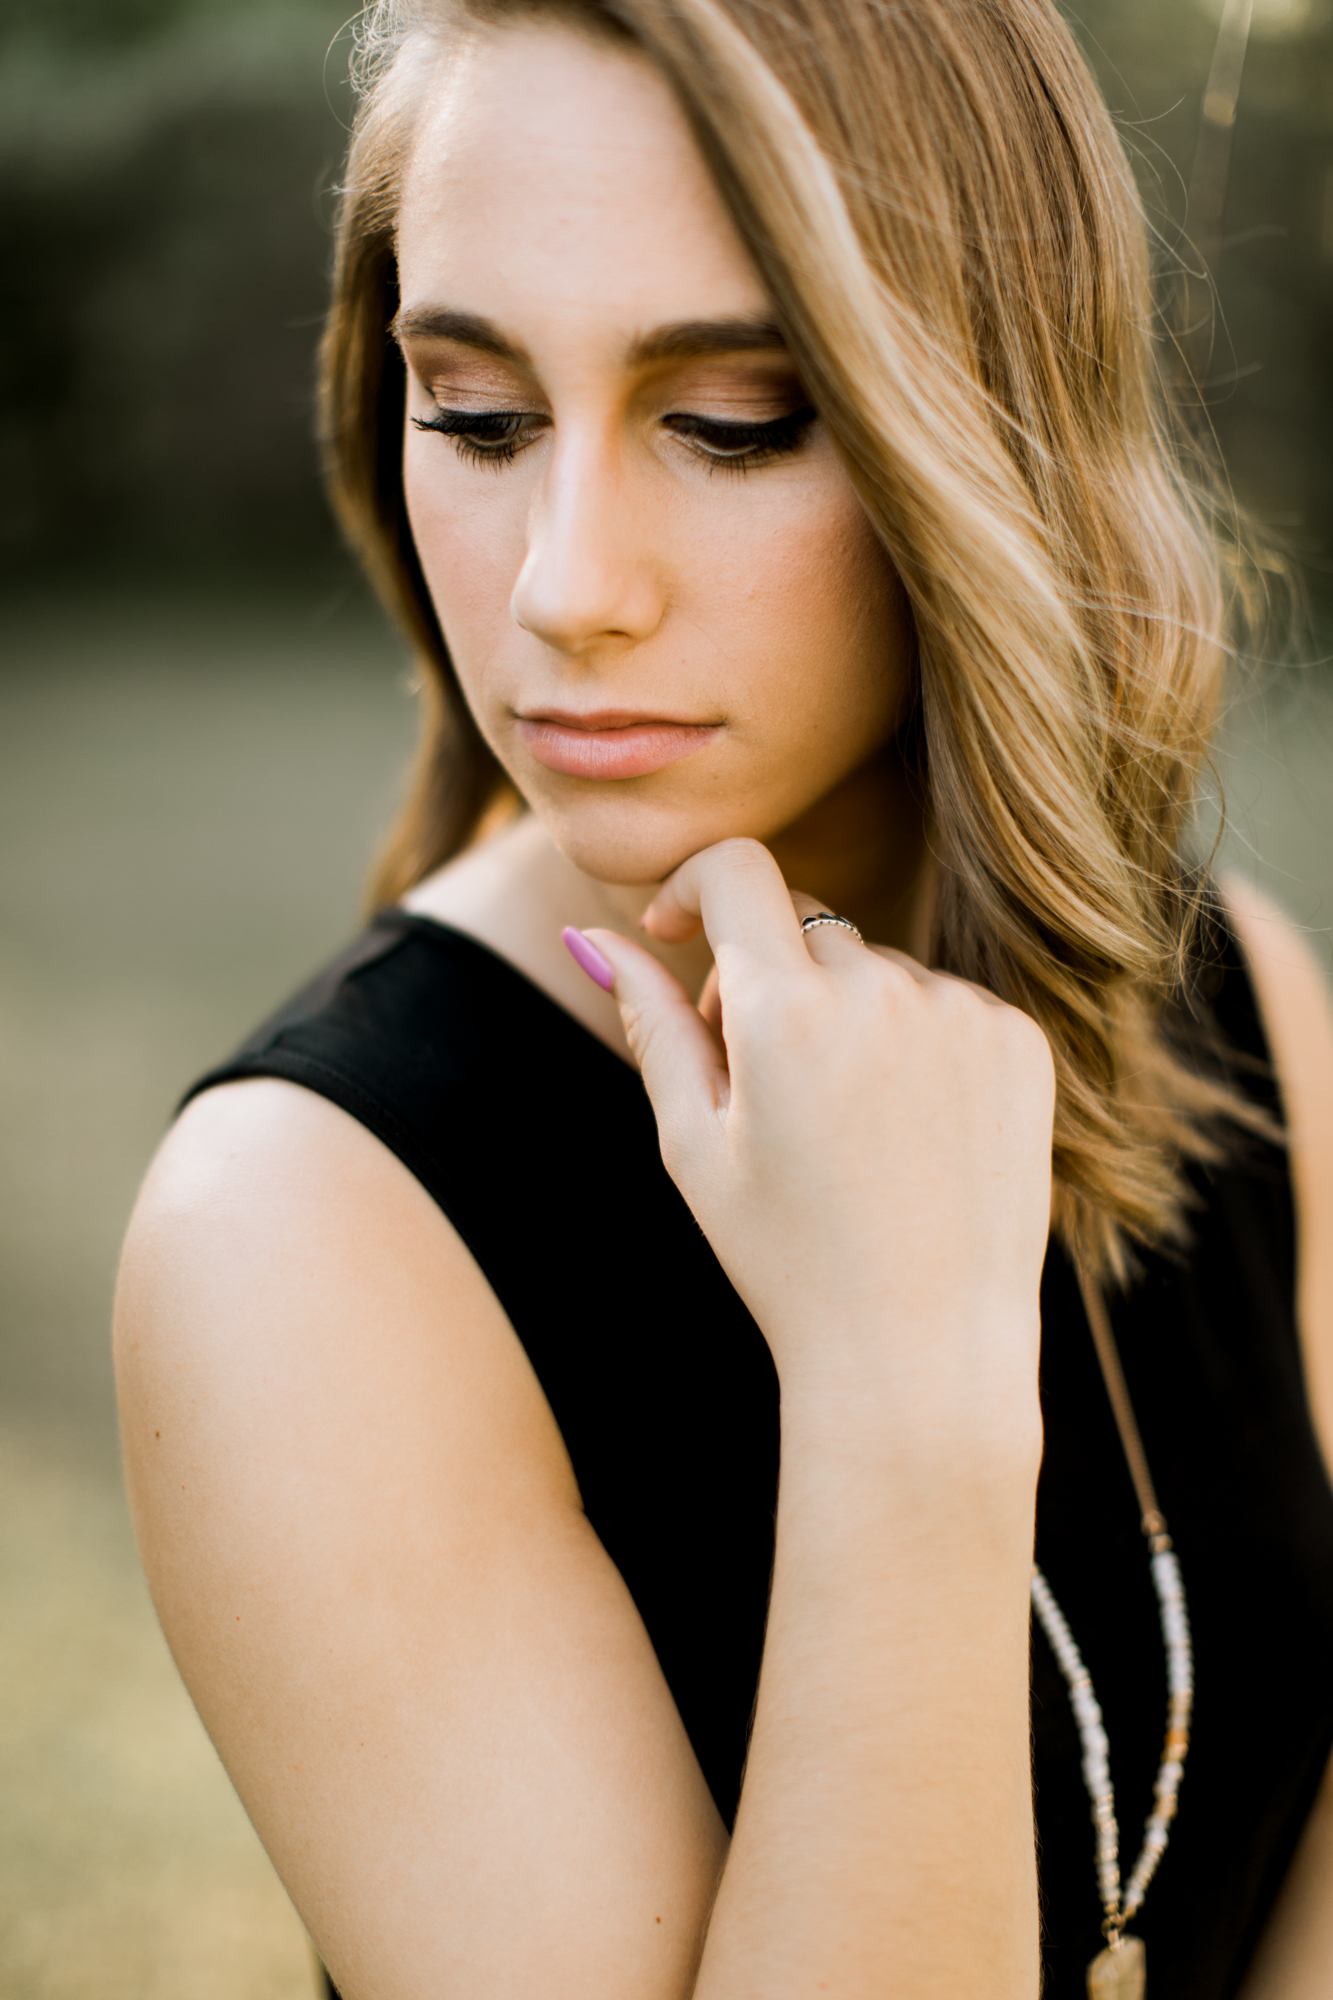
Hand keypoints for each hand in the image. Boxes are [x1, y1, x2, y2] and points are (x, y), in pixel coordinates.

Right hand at [581, 839, 1053, 1456]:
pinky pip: (944, 1003)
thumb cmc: (785, 1258)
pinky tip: (908, 1136)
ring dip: (847, 1016)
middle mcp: (883, 992)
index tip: (679, 931)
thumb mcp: (693, 1143)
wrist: (919, 1351)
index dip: (695, 886)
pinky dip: (916, 1043)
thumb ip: (648, 1022)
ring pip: (876, 968)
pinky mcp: (1018, 1043)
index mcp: (788, 1014)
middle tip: (762, 1089)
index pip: (738, 869)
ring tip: (847, 1133)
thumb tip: (591, 935)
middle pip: (804, 926)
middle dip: (768, 981)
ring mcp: (962, 1014)